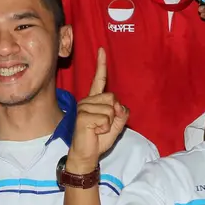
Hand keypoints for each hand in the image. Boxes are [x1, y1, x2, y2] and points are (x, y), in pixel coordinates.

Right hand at [69, 48, 128, 171]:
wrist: (87, 154)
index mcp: (95, 100)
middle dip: (114, 113)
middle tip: (104, 125)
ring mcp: (83, 108)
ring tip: (98, 129)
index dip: (101, 65)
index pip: (99, 80)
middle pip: (112, 97)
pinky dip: (105, 127)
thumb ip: (121, 113)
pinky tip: (95, 131)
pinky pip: (105, 118)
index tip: (102, 50)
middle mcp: (87, 101)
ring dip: (109, 122)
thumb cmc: (99, 139)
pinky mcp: (83, 117)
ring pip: (109, 109)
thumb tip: (119, 105)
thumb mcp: (116, 125)